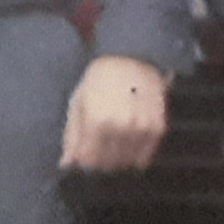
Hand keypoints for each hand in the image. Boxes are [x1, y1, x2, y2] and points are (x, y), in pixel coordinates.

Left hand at [59, 55, 168, 171]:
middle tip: (99, 148)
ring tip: (114, 143)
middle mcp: (120, 127)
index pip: (88, 161)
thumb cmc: (99, 80)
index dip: (84, 162)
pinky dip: (136, 156)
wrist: (132, 59)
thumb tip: (66, 164)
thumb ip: (72, 135)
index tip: (84, 156)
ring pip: (126, 163)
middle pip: (107, 164)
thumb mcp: (78, 102)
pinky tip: (129, 143)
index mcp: (96, 121)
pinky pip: (145, 156)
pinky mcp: (158, 128)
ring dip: (118, 159)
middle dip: (100, 162)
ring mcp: (141, 129)